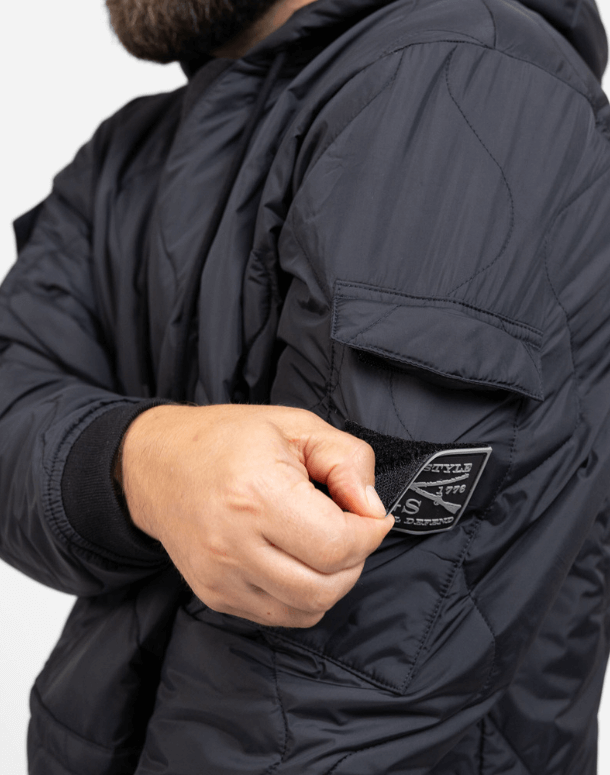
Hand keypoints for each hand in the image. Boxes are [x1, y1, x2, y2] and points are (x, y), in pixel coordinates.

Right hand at [121, 404, 391, 626]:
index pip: (338, 545)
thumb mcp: (296, 426)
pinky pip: (280, 616)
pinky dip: (303, 596)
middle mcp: (234, 543)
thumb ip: (347, 461)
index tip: (370, 516)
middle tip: (350, 529)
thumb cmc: (226, 439)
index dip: (369, 533)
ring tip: (323, 544)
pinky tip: (296, 560)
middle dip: (355, 560)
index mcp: (257, 494)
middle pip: (326, 586)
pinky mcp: (214, 595)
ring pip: (307, 609)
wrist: (156, 464)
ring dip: (332, 581)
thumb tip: (372, 509)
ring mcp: (220, 576)